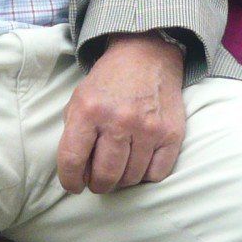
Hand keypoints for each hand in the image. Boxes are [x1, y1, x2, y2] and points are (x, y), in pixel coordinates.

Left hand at [57, 33, 186, 193]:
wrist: (146, 56)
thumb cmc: (108, 83)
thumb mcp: (79, 100)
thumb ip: (74, 135)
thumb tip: (77, 174)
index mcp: (89, 110)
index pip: (72, 161)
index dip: (70, 181)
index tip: (74, 186)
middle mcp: (119, 120)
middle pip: (105, 176)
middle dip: (98, 185)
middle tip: (98, 181)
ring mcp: (148, 128)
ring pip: (131, 179)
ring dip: (122, 180)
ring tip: (119, 167)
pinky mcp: (171, 133)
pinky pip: (157, 174)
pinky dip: (146, 174)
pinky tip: (140, 162)